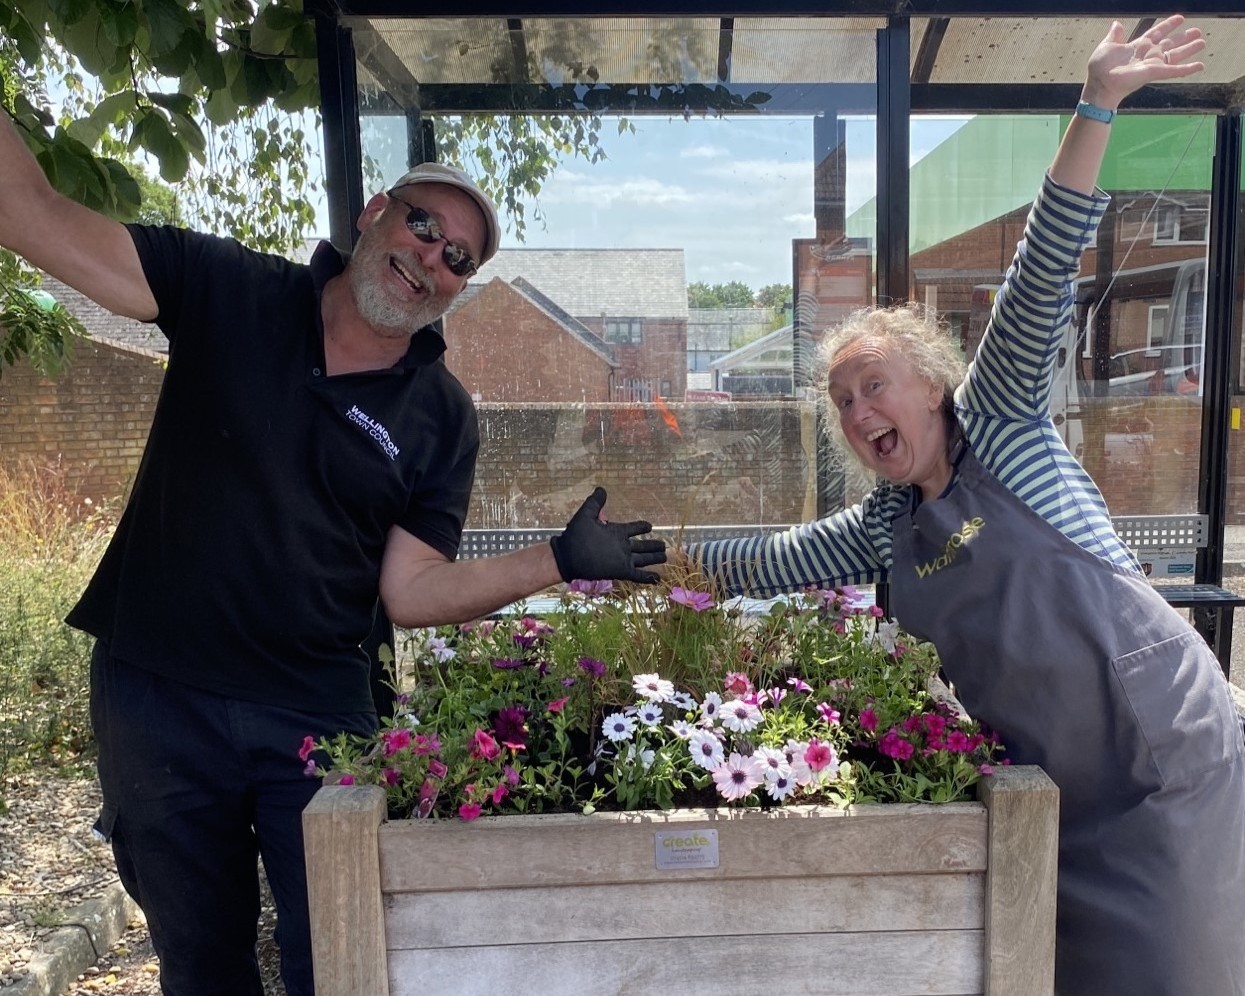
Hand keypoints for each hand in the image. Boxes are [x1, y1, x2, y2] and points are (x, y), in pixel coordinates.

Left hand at [549, 487, 666, 583]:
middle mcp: (621, 546)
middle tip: (664, 546)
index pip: (633, 529)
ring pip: (643, 559)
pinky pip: (638, 575)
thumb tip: (601, 488)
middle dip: (652, 546)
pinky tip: (658, 578)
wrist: (567, 556)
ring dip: (654, 558)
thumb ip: (595, 502)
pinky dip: (648, 577)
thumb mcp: (586, 515)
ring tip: (665, 557)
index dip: (641, 527)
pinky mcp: (621, 571)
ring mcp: (622, 559)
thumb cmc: (575, 536)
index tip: (650, 526)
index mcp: (615, 532)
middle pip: (641, 546)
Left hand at [1082, 14, 1204, 109]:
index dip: (1168, 25)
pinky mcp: (1154, 72)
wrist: (1099, 84)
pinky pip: (1174, 70)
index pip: (1157, 32)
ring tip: (1202, 43)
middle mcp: (1148, 54)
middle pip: (1170, 43)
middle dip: (1184, 38)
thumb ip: (1115, 35)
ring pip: (1176, 55)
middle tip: (1198, 31)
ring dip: (1189, 49)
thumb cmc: (1100, 68)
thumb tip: (1117, 23)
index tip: (1180, 18)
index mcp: (1138, 46)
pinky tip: (1200, 66)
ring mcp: (1152, 64)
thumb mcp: (1107, 46)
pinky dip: (1187, 69)